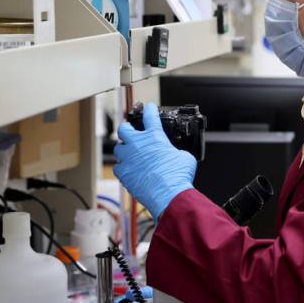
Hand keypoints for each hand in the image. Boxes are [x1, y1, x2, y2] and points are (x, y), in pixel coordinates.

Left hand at [114, 102, 196, 219]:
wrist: (168, 194)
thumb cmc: (177, 176)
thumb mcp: (185, 157)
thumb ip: (176, 151)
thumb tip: (175, 155)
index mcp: (154, 136)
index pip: (150, 116)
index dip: (149, 109)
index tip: (149, 107)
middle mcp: (138, 144)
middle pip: (124, 128)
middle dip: (127, 128)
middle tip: (132, 132)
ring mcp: (128, 158)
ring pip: (118, 148)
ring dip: (124, 150)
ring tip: (131, 154)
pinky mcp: (123, 173)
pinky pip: (118, 167)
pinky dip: (124, 167)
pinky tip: (130, 170)